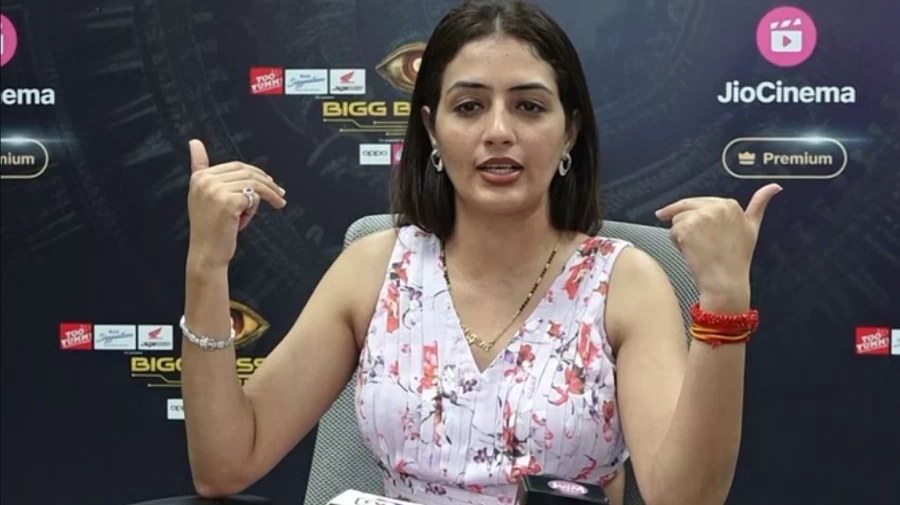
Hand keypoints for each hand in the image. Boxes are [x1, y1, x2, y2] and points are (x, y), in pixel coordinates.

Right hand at [186, 139, 286, 268]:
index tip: (270, 181)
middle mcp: (205, 180)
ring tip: (278, 203)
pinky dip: (255, 208)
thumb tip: (194, 141)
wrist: (207, 253)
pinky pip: (254, 197)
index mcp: (199, 177)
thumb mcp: (205, 196)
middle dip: (267, 182)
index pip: (235, 166)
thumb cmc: (211, 228)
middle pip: (246, 172)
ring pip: (253, 184)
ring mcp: (215, 190)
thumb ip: (202, 170)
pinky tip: (246, 220)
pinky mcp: (228, 201)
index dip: (256, 173)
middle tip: (281, 193)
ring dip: (268, 195)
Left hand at [655, 184, 781, 311]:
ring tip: (701, 249)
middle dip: (688, 226)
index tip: (702, 234)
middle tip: (700, 245)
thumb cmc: (737, 258)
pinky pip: (672, 232)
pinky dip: (677, 244)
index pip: (700, 203)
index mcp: (730, 204)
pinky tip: (693, 253)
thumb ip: (760, 203)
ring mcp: (701, 217)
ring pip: (677, 220)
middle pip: (686, 209)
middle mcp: (716, 207)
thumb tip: (775, 186)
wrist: (726, 282)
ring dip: (683, 236)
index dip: (698, 220)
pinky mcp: (687, 228)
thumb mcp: (752, 227)